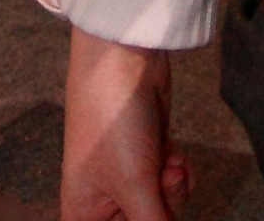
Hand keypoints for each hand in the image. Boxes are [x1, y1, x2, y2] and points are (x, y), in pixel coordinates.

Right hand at [63, 30, 193, 220]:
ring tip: (168, 163)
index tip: (147, 204)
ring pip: (164, 206)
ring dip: (174, 187)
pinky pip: (172, 184)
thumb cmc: (113, 120)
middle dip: (163, 204)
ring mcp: (128, 175)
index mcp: (84, 216)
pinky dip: (179, 171)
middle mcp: (104, 200)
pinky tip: (174, 154)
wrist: (125, 58)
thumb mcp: (135, 186)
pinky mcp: (148, 154)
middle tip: (163, 178)